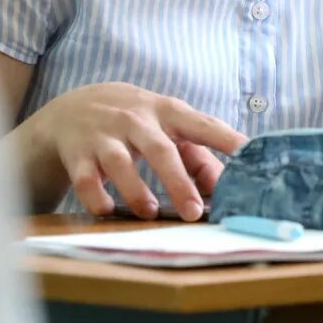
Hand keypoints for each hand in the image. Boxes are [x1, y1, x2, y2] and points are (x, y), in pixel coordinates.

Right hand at [25, 83, 247, 219]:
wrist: (71, 109)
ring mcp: (104, 135)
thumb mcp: (166, 127)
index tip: (251, 157)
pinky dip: (95, 197)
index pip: (203, 125)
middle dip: (177, 182)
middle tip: (193, 213)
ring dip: (136, 191)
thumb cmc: (135, 123)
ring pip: (119, 163)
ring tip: (150, 214)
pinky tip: (106, 211)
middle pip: (160, 150)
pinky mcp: (77, 154)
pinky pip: (85, 179)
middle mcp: (136, 120)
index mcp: (168, 112)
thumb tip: (225, 190)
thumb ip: (197, 157)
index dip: (227, 140)